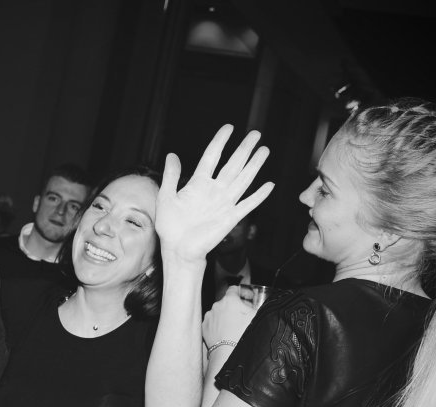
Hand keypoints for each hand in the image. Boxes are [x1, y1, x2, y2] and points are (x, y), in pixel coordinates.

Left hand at [157, 125, 274, 270]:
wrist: (178, 250)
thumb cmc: (170, 227)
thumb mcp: (166, 197)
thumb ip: (171, 176)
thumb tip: (172, 155)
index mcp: (198, 183)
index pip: (212, 156)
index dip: (220, 141)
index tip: (229, 128)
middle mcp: (214, 190)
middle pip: (233, 164)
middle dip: (244, 149)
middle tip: (256, 134)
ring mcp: (224, 203)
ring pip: (243, 179)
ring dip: (254, 165)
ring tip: (264, 150)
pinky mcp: (231, 218)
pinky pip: (247, 204)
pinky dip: (258, 196)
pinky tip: (269, 185)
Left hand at [202, 285, 259, 347]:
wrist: (227, 352)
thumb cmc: (242, 334)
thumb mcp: (255, 317)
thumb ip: (255, 307)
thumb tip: (254, 305)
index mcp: (230, 300)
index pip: (234, 289)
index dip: (242, 292)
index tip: (247, 298)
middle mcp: (217, 305)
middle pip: (227, 302)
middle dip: (236, 306)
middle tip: (244, 315)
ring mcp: (209, 316)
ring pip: (219, 312)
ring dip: (226, 316)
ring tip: (234, 326)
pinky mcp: (204, 326)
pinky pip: (212, 322)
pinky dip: (218, 325)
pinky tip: (225, 332)